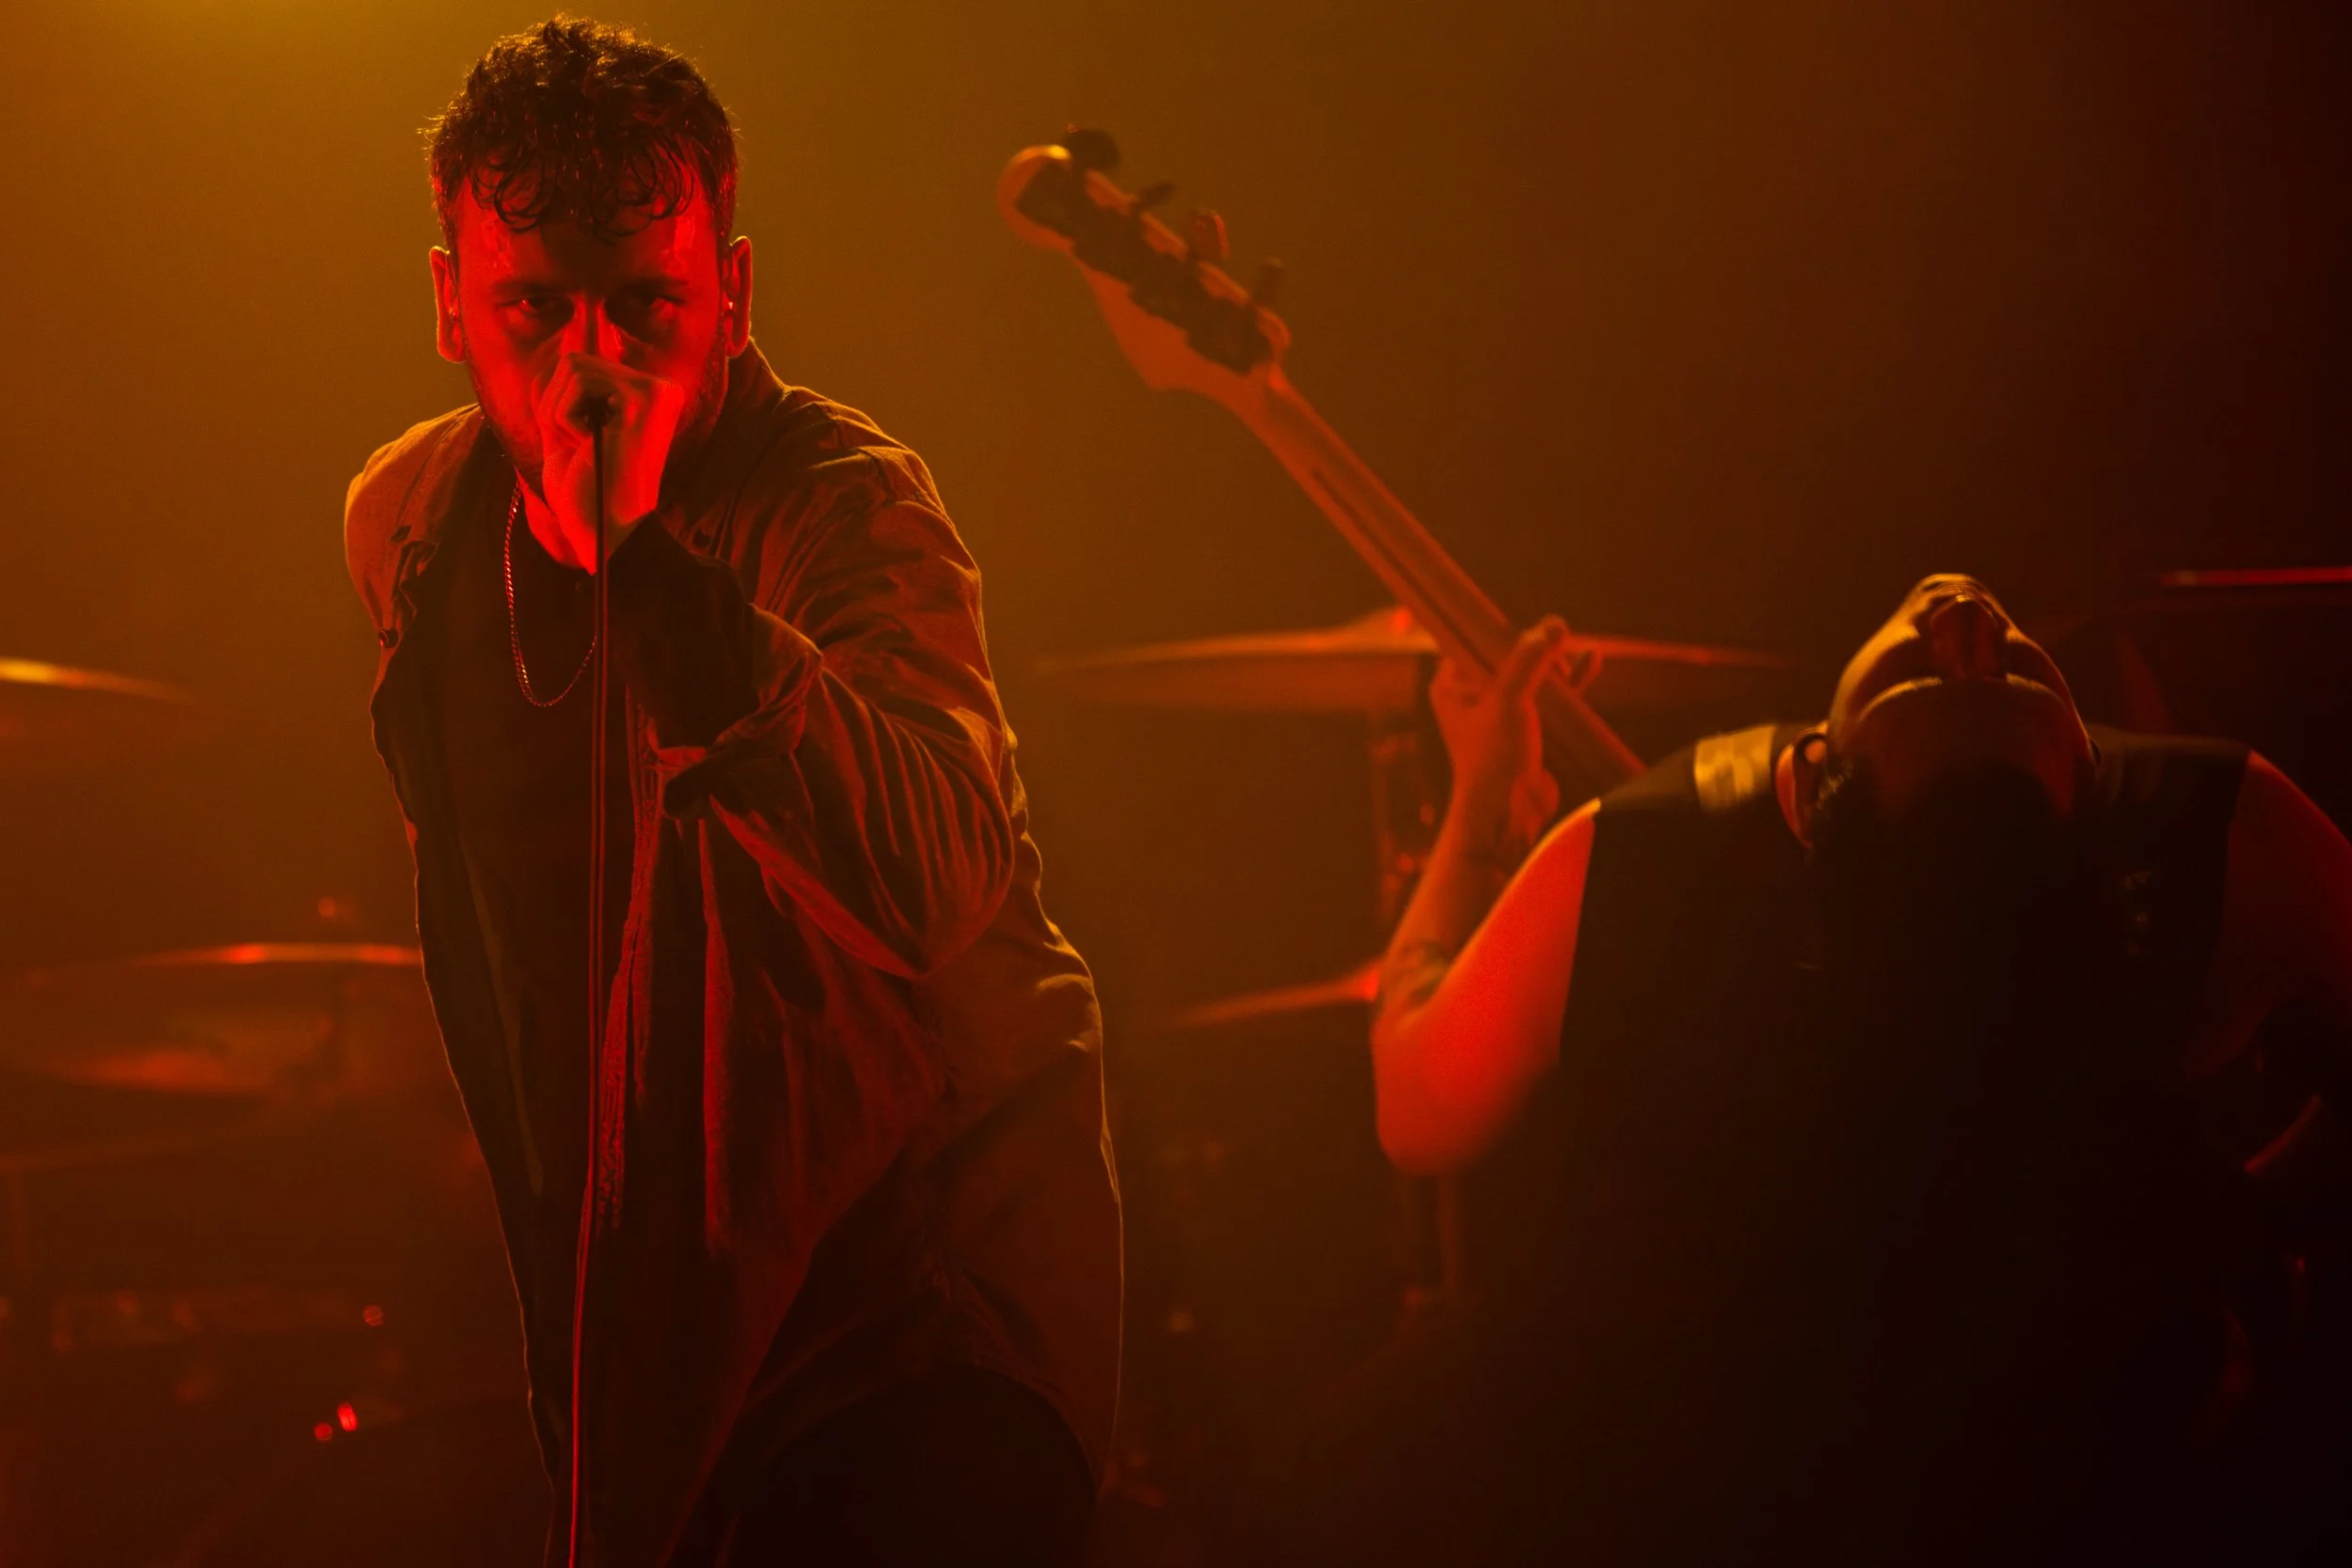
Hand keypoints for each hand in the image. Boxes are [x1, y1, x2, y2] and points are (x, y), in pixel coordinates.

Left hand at [525, 350, 689, 571]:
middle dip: (557, 407)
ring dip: (560, 414)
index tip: (580, 446)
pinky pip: (578, 380)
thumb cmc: (587, 491)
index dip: (556, 405)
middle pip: (573, 360)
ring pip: (573, 365)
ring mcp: (657, 390)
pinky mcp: (645, 397)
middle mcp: (660, 387)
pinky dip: (566, 417)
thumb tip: (561, 354)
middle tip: (580, 447)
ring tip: (585, 447)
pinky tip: (590, 445)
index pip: (577, 367)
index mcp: (646, 396)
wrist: (604, 533)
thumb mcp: (568, 429)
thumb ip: (568, 392)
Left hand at [1430, 618, 1571, 863]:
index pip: (1473, 641)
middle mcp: (1472, 697)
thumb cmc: (1493, 759)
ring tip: (1576, 651)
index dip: (1502, 631)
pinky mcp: (1527, 730)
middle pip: (1507, 655)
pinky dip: (1569, 683)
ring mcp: (1501, 714)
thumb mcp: (1508, 701)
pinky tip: (1590, 663)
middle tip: (1558, 647)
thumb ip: (1529, 661)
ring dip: (1555, 664)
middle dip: (1536, 648)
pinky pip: (1549, 697)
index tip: (1531, 625)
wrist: (1509, 813)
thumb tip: (1552, 627)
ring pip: (1531, 675)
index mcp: (1451, 686)